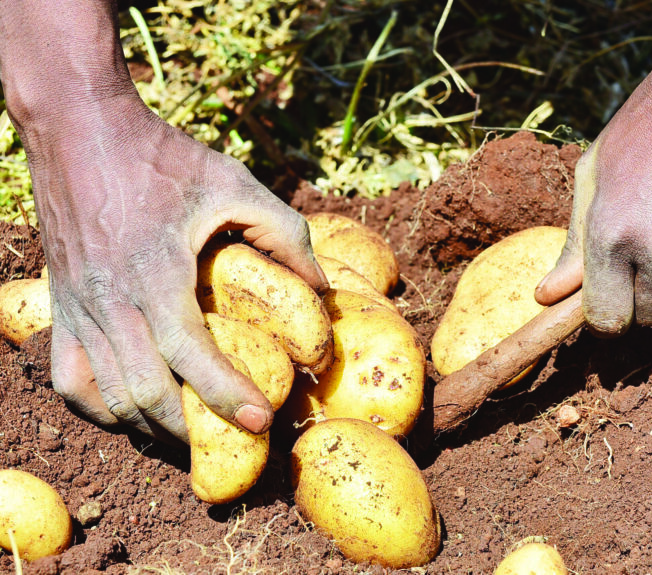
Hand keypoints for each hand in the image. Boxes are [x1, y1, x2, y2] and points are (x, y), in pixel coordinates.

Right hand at [28, 95, 325, 441]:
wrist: (80, 130)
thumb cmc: (161, 157)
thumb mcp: (233, 183)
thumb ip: (283, 232)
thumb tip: (319, 286)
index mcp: (155, 274)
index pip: (190, 355)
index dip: (225, 395)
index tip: (259, 421)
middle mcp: (110, 301)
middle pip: (145, 393)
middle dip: (190, 427)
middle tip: (227, 438)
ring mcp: (78, 309)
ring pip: (108, 396)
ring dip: (150, 425)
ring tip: (189, 434)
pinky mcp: (60, 307)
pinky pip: (68, 379)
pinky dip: (100, 408)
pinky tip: (130, 410)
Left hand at [535, 0, 651, 334]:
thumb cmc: (645, 125)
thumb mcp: (594, 177)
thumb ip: (573, 245)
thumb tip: (549, 297)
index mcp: (614, 236)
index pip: (607, 320)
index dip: (603, 315)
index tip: (604, 300)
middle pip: (649, 318)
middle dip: (639, 296)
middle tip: (640, 255)